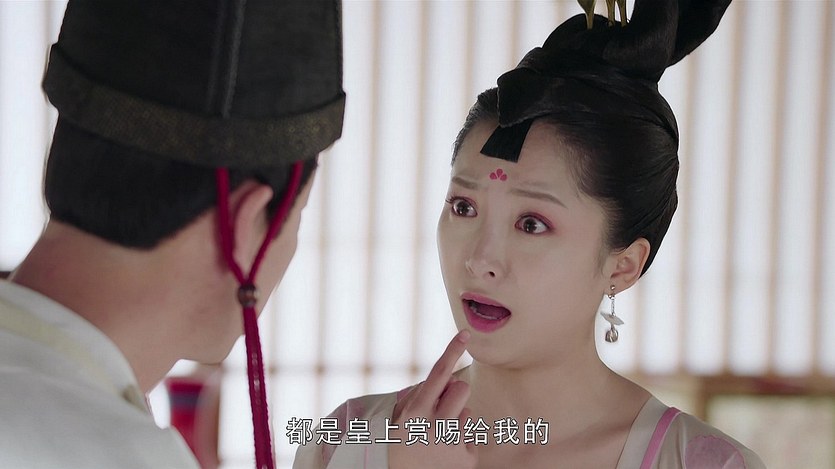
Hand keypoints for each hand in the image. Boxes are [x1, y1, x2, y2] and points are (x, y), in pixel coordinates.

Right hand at [388, 330, 476, 468]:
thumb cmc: (401, 442)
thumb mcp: (403, 416)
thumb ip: (425, 395)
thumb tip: (455, 380)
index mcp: (417, 411)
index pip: (439, 373)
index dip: (452, 350)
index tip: (466, 333)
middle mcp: (436, 426)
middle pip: (462, 388)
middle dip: (455, 394)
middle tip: (440, 410)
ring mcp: (453, 444)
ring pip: (467, 412)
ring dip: (455, 420)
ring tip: (437, 438)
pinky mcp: (467, 459)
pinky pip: (471, 436)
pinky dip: (460, 443)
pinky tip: (445, 454)